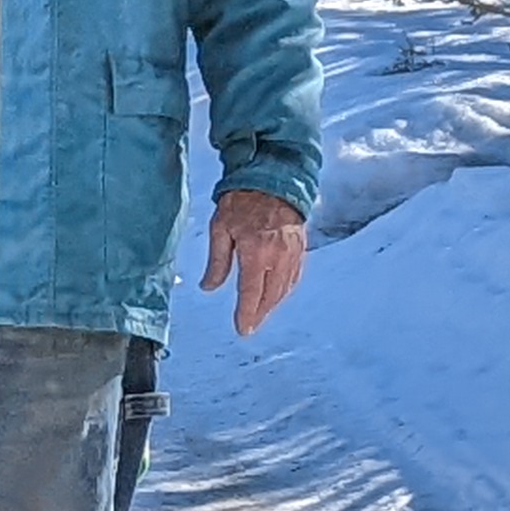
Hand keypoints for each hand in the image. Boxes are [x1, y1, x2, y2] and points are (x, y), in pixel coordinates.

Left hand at [202, 189, 306, 337]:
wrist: (273, 180)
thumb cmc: (242, 202)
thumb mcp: (220, 229)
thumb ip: (217, 262)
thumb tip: (208, 287)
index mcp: (256, 252)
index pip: (251, 292)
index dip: (246, 314)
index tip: (242, 329)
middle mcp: (278, 256)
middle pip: (270, 296)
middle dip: (259, 314)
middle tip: (249, 326)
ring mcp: (293, 253)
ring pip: (284, 289)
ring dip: (272, 305)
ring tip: (259, 314)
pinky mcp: (301, 249)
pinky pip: (294, 277)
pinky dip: (285, 291)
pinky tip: (276, 296)